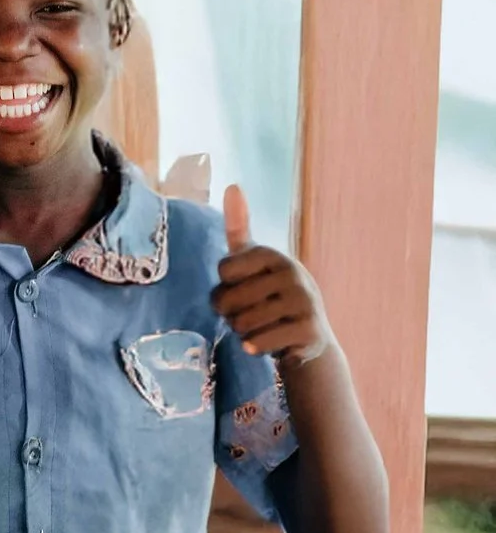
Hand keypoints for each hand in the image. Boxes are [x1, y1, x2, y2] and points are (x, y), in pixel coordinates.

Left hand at [214, 185, 334, 365]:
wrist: (308, 338)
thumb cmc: (271, 295)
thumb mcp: (254, 262)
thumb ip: (239, 228)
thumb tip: (232, 185)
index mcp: (274, 255)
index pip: (223, 272)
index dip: (224, 288)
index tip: (243, 289)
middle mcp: (292, 273)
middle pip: (227, 300)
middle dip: (230, 314)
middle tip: (250, 314)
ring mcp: (304, 302)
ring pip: (241, 323)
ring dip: (242, 332)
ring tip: (261, 327)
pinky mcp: (308, 330)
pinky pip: (257, 342)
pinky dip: (255, 347)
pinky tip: (267, 344)